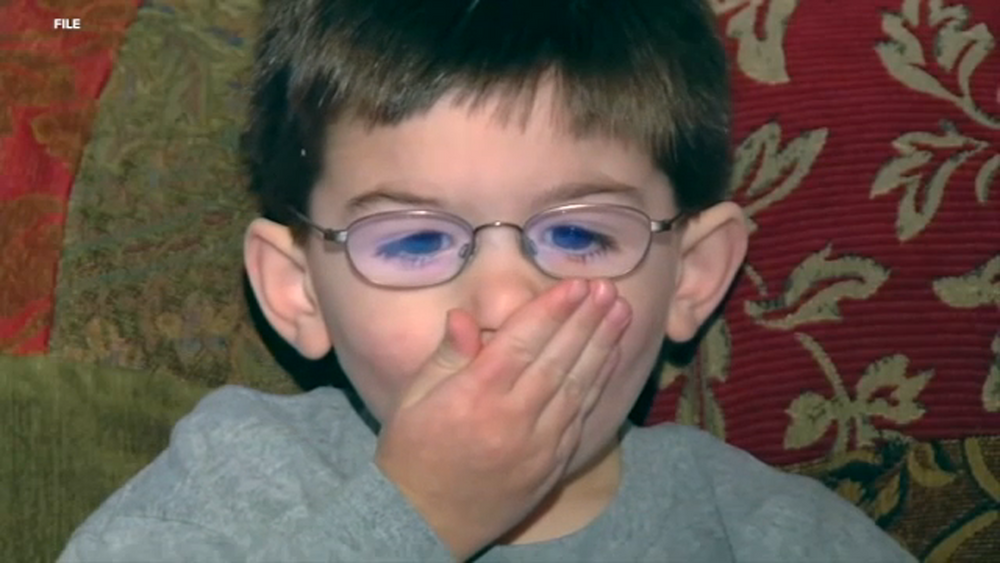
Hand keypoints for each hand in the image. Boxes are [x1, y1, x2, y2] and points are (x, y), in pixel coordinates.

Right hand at [375, 278, 631, 560]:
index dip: (552, 310)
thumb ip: (445, 357)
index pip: (521, 343)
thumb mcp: (411, 400)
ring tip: (621, 313)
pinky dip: (597, 383)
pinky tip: (609, 358)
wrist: (423, 524)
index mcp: (474, 397)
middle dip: (586, 320)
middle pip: (558, 360)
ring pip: (577, 386)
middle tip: (607, 289)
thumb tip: (463, 317)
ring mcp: (537, 445)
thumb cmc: (411, 455)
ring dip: (602, 346)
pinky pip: (580, 416)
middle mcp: (512, 419)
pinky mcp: (551, 464)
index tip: (575, 285)